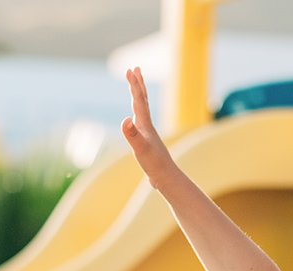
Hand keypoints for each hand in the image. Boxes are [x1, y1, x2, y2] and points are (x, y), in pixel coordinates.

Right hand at [121, 67, 177, 187]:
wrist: (166, 178)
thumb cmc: (153, 164)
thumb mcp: (140, 148)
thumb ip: (132, 134)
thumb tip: (125, 120)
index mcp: (145, 125)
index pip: (139, 100)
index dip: (134, 84)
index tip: (130, 69)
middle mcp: (147, 127)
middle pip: (143, 101)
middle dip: (138, 84)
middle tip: (134, 69)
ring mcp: (148, 134)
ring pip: (142, 111)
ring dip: (138, 97)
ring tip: (135, 89)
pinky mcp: (147, 143)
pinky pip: (140, 123)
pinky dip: (137, 115)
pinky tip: (135, 120)